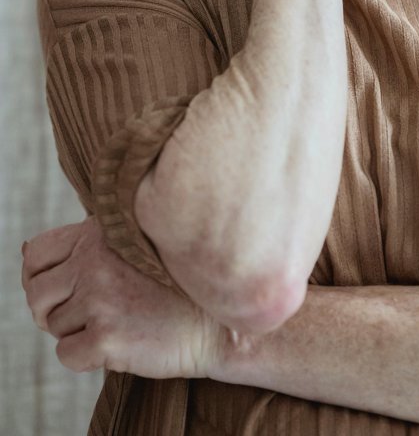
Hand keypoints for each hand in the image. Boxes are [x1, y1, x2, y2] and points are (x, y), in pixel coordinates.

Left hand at [20, 215, 232, 378]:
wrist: (219, 319)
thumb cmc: (177, 281)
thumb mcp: (137, 239)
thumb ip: (90, 241)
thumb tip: (27, 254)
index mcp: (98, 233)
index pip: (36, 254)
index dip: (39, 275)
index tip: (60, 288)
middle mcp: (94, 262)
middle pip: (35, 294)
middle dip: (51, 309)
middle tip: (82, 314)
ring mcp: (99, 300)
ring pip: (53, 325)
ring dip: (76, 330)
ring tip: (115, 322)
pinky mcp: (105, 338)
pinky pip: (66, 355)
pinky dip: (85, 356)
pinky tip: (118, 342)